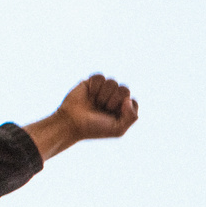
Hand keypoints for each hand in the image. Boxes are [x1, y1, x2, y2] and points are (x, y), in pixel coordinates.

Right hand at [24, 74, 139, 159]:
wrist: (72, 122)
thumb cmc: (94, 128)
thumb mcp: (118, 130)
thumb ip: (132, 117)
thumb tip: (129, 99)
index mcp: (122, 110)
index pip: (133, 101)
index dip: (124, 108)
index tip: (112, 115)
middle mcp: (114, 98)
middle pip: (125, 89)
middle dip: (114, 100)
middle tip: (103, 109)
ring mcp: (103, 90)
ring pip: (113, 82)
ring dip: (104, 95)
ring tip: (95, 103)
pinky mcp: (91, 82)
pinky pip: (100, 77)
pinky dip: (95, 86)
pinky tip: (90, 94)